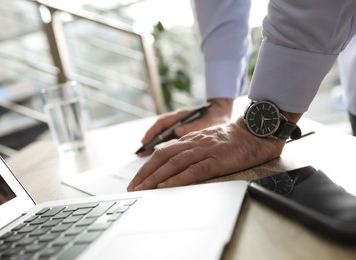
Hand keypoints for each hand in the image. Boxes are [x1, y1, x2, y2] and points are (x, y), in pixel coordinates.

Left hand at [127, 117, 285, 190]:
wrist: (255, 132)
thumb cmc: (233, 140)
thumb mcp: (207, 142)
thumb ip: (192, 150)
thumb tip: (175, 164)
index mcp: (190, 140)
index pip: (162, 152)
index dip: (147, 166)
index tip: (137, 179)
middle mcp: (193, 144)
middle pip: (163, 157)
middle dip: (145, 173)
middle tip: (133, 187)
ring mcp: (205, 151)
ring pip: (174, 163)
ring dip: (156, 177)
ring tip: (143, 189)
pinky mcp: (217, 160)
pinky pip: (194, 170)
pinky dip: (178, 179)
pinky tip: (167, 186)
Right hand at [137, 98, 233, 156]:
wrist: (221, 112)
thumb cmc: (215, 116)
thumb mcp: (207, 121)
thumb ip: (193, 126)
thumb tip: (177, 131)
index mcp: (181, 115)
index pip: (163, 123)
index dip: (153, 132)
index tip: (146, 140)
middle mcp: (176, 121)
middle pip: (159, 131)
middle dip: (149, 142)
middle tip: (140, 152)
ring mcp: (177, 127)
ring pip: (162, 137)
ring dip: (153, 146)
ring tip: (143, 156)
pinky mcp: (180, 134)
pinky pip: (167, 142)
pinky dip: (161, 149)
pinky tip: (155, 159)